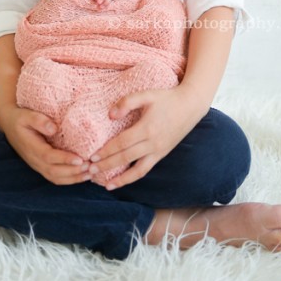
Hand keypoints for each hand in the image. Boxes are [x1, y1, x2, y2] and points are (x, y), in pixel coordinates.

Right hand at [0, 105, 90, 185]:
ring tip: (90, 173)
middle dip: (73, 172)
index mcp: (30, 147)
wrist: (9, 125)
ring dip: (74, 178)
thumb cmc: (20, 118)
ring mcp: (37, 165)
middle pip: (54, 172)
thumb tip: (54, 129)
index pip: (49, 157)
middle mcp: (34, 159)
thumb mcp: (26, 114)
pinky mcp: (42, 166)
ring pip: (56, 178)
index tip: (80, 158)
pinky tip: (82, 176)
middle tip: (90, 166)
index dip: (64, 159)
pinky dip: (70, 180)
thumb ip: (39, 120)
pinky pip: (56, 178)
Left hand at [89, 86, 204, 188]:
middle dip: (107, 165)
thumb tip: (110, 115)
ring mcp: (159, 151)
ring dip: (121, 179)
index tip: (91, 156)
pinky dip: (133, 177)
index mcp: (147, 129)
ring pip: (138, 170)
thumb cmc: (166, 98)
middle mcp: (153, 144)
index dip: (106, 151)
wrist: (191, 106)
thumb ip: (127, 102)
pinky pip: (146, 169)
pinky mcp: (162, 155)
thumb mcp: (146, 95)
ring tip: (106, 185)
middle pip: (126, 158)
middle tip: (90, 171)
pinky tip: (122, 181)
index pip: (122, 143)